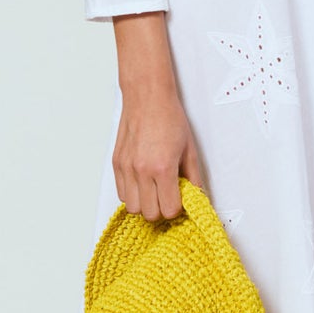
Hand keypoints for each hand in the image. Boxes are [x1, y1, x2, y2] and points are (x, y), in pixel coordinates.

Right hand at [110, 13, 206, 220]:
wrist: (147, 98)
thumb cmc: (169, 119)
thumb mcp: (189, 149)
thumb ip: (193, 177)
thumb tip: (196, 197)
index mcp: (162, 168)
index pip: (169, 209)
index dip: (177, 209)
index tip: (180, 201)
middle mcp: (141, 170)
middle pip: (149, 214)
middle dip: (161, 210)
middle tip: (168, 198)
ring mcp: (126, 168)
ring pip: (132, 207)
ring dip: (145, 204)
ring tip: (154, 191)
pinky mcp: (117, 164)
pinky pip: (121, 193)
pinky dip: (132, 194)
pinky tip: (142, 183)